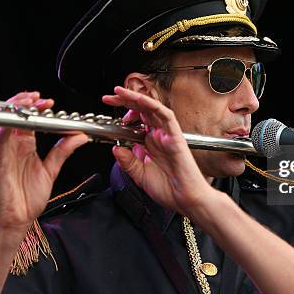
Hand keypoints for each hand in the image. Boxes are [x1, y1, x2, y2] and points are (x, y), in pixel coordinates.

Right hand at [0, 91, 88, 233]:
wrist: (17, 221)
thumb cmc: (28, 198)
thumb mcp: (51, 170)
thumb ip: (63, 151)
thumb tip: (80, 135)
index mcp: (23, 146)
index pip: (27, 119)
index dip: (35, 106)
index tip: (49, 102)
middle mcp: (11, 147)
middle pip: (12, 116)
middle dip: (24, 102)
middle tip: (39, 98)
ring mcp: (3, 154)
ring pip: (2, 123)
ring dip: (14, 110)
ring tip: (28, 101)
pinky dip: (6, 128)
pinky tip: (15, 122)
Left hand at [102, 86, 213, 214]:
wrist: (186, 201)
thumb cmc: (169, 190)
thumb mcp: (140, 175)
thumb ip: (127, 161)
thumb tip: (116, 147)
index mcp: (151, 144)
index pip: (136, 121)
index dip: (122, 114)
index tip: (108, 113)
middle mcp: (159, 136)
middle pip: (142, 111)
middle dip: (125, 101)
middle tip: (110, 97)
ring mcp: (167, 135)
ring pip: (152, 109)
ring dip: (136, 98)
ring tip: (120, 93)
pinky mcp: (176, 136)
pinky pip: (165, 115)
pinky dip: (152, 105)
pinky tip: (139, 100)